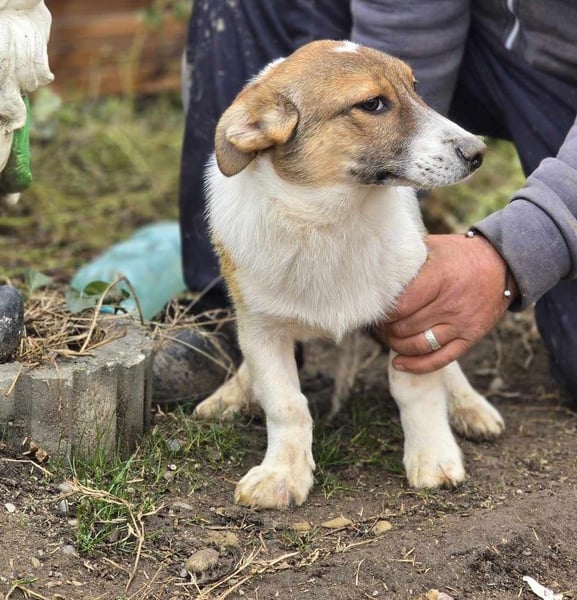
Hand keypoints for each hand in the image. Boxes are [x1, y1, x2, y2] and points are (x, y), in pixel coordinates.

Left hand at [374, 233, 516, 373]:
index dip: (383, 312)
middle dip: (385, 329)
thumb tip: (375, 268)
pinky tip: (399, 363)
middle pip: (406, 327)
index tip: (374, 310)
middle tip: (377, 324)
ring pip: (419, 345)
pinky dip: (416, 365)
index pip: (401, 305)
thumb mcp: (435, 247)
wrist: (502, 266)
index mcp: (440, 278)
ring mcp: (462, 324)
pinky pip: (440, 359)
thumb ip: (408, 258)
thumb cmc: (459, 255)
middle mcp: (452, 304)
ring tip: (387, 337)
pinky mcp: (470, 338)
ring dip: (396, 345)